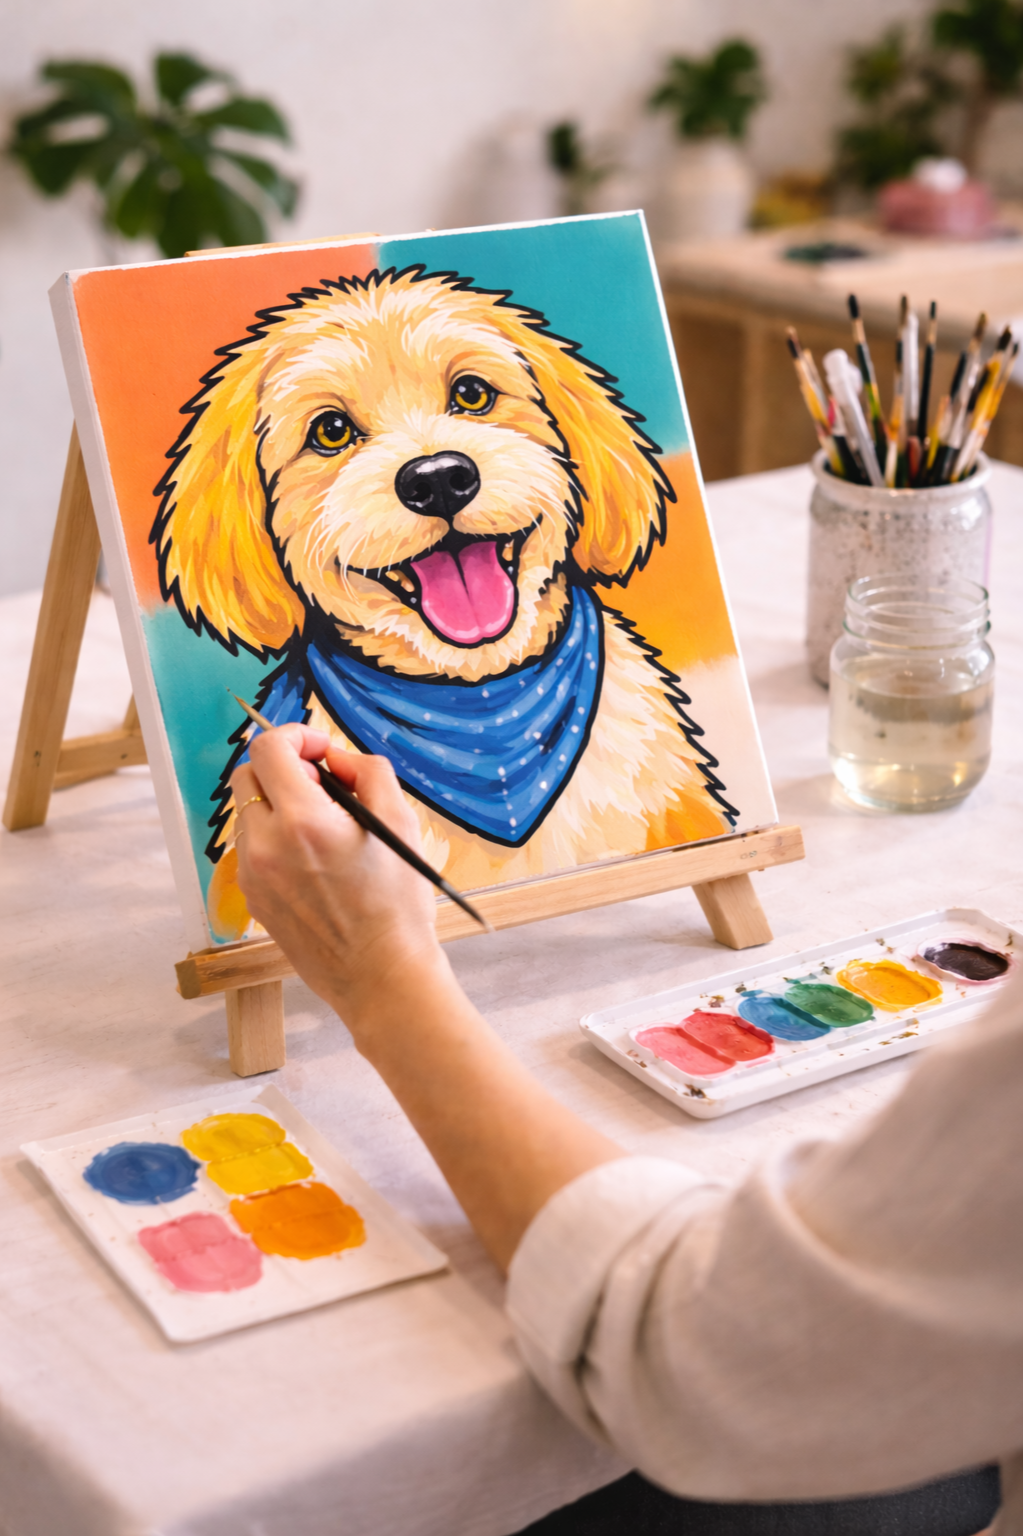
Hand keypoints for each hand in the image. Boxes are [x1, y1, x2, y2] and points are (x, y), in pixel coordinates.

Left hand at [231, 724, 622, 1273]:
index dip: (296, 737)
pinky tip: (316, 860)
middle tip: (325, 786)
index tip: (321, 751)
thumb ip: (367, 772)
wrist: (382, 978)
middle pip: (249, 777)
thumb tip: (338, 759)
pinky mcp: (254, 899)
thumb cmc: (398, 906)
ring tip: (326, 828)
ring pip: (249, 814)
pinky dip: (276, 838)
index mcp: (303, 822)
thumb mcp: (399, 823)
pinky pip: (253, 849)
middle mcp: (265, 847)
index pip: (269, 750)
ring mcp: (253, 876)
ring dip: (280, 805)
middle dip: (284, 769)